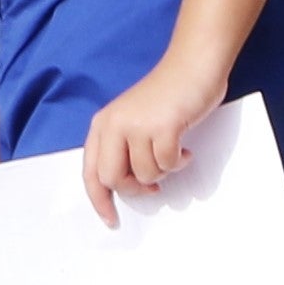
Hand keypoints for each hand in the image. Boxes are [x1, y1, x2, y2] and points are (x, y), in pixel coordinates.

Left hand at [78, 54, 226, 226]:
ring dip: (163, 172)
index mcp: (103, 124)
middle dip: (135, 189)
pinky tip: (185, 149)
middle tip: (153, 187)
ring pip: (144, 175)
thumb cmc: (168, 95)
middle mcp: (113, 124)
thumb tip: (128, 187)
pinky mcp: (162, 127)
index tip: (111, 220)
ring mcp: (136, 125)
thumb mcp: (133, 120)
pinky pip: (167, 164)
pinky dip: (179, 162)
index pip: (90, 172)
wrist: (193, 64)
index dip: (99, 200)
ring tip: (173, 154)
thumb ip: (123, 148)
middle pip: (113, 179)